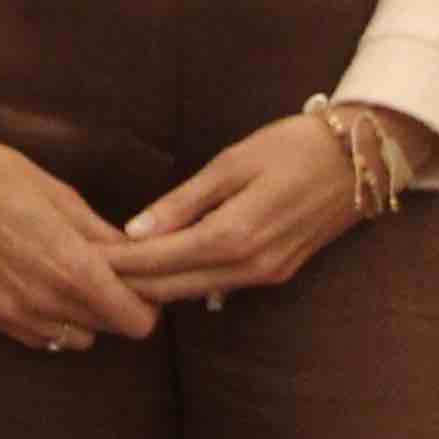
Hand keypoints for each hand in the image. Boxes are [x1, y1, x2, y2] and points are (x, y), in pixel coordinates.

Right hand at [0, 125, 157, 351]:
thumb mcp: (62, 197)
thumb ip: (104, 237)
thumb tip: (141, 259)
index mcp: (71, 269)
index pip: (135, 321)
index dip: (147, 304)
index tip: (140, 282)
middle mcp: (43, 302)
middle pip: (108, 330)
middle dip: (116, 305)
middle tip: (107, 274)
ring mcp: (11, 313)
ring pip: (75, 339)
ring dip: (83, 316)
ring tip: (69, 278)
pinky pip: (37, 337)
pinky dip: (49, 321)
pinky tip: (36, 285)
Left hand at [106, 110, 374, 305]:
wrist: (360, 159)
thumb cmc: (292, 146)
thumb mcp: (232, 163)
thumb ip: (183, 202)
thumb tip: (135, 231)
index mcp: (233, 236)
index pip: (158, 261)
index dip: (116, 263)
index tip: (78, 257)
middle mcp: (249, 266)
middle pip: (171, 288)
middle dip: (124, 283)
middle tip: (80, 272)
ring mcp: (265, 275)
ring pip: (193, 292)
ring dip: (151, 287)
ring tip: (107, 274)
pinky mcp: (276, 273)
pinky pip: (218, 287)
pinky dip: (182, 283)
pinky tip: (155, 272)